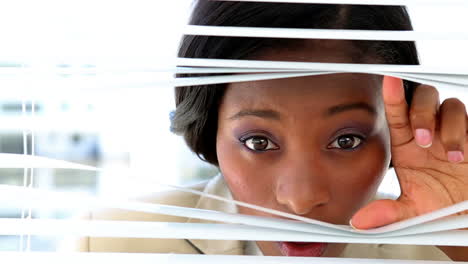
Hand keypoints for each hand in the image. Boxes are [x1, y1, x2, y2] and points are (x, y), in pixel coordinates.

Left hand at [351, 76, 467, 228]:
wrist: (464, 215)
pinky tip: (465, 153)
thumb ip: (388, 213)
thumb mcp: (413, 211)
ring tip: (452, 156)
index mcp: (407, 143)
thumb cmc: (438, 206)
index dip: (393, 96)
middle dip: (422, 113)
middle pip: (424, 99)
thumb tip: (360, 221)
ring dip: (450, 126)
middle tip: (424, 140)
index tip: (388, 80)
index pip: (397, 113)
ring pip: (451, 106)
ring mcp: (453, 132)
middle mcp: (430, 132)